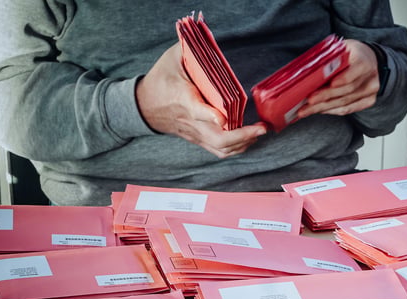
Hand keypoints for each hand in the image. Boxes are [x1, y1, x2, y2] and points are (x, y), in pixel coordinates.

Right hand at [136, 42, 266, 157]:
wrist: (145, 106)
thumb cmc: (161, 80)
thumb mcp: (173, 58)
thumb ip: (191, 50)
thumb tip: (209, 40)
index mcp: (184, 100)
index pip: (198, 112)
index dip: (212, 117)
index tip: (225, 118)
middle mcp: (192, 122)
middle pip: (218, 139)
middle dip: (244, 137)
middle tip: (262, 127)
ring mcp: (196, 134)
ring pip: (222, 149)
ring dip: (244, 144)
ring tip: (259, 132)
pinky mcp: (199, 140)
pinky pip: (220, 151)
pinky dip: (237, 148)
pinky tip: (249, 139)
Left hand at [295, 39, 380, 119]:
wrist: (369, 60)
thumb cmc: (351, 53)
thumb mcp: (341, 48)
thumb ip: (330, 59)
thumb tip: (308, 72)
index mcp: (363, 60)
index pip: (354, 71)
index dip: (343, 79)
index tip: (330, 84)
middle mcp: (370, 77)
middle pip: (347, 90)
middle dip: (326, 97)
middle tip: (309, 101)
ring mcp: (371, 91)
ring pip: (345, 103)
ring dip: (324, 107)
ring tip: (307, 110)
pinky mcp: (368, 101)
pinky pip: (348, 109)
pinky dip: (332, 110)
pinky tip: (320, 110)